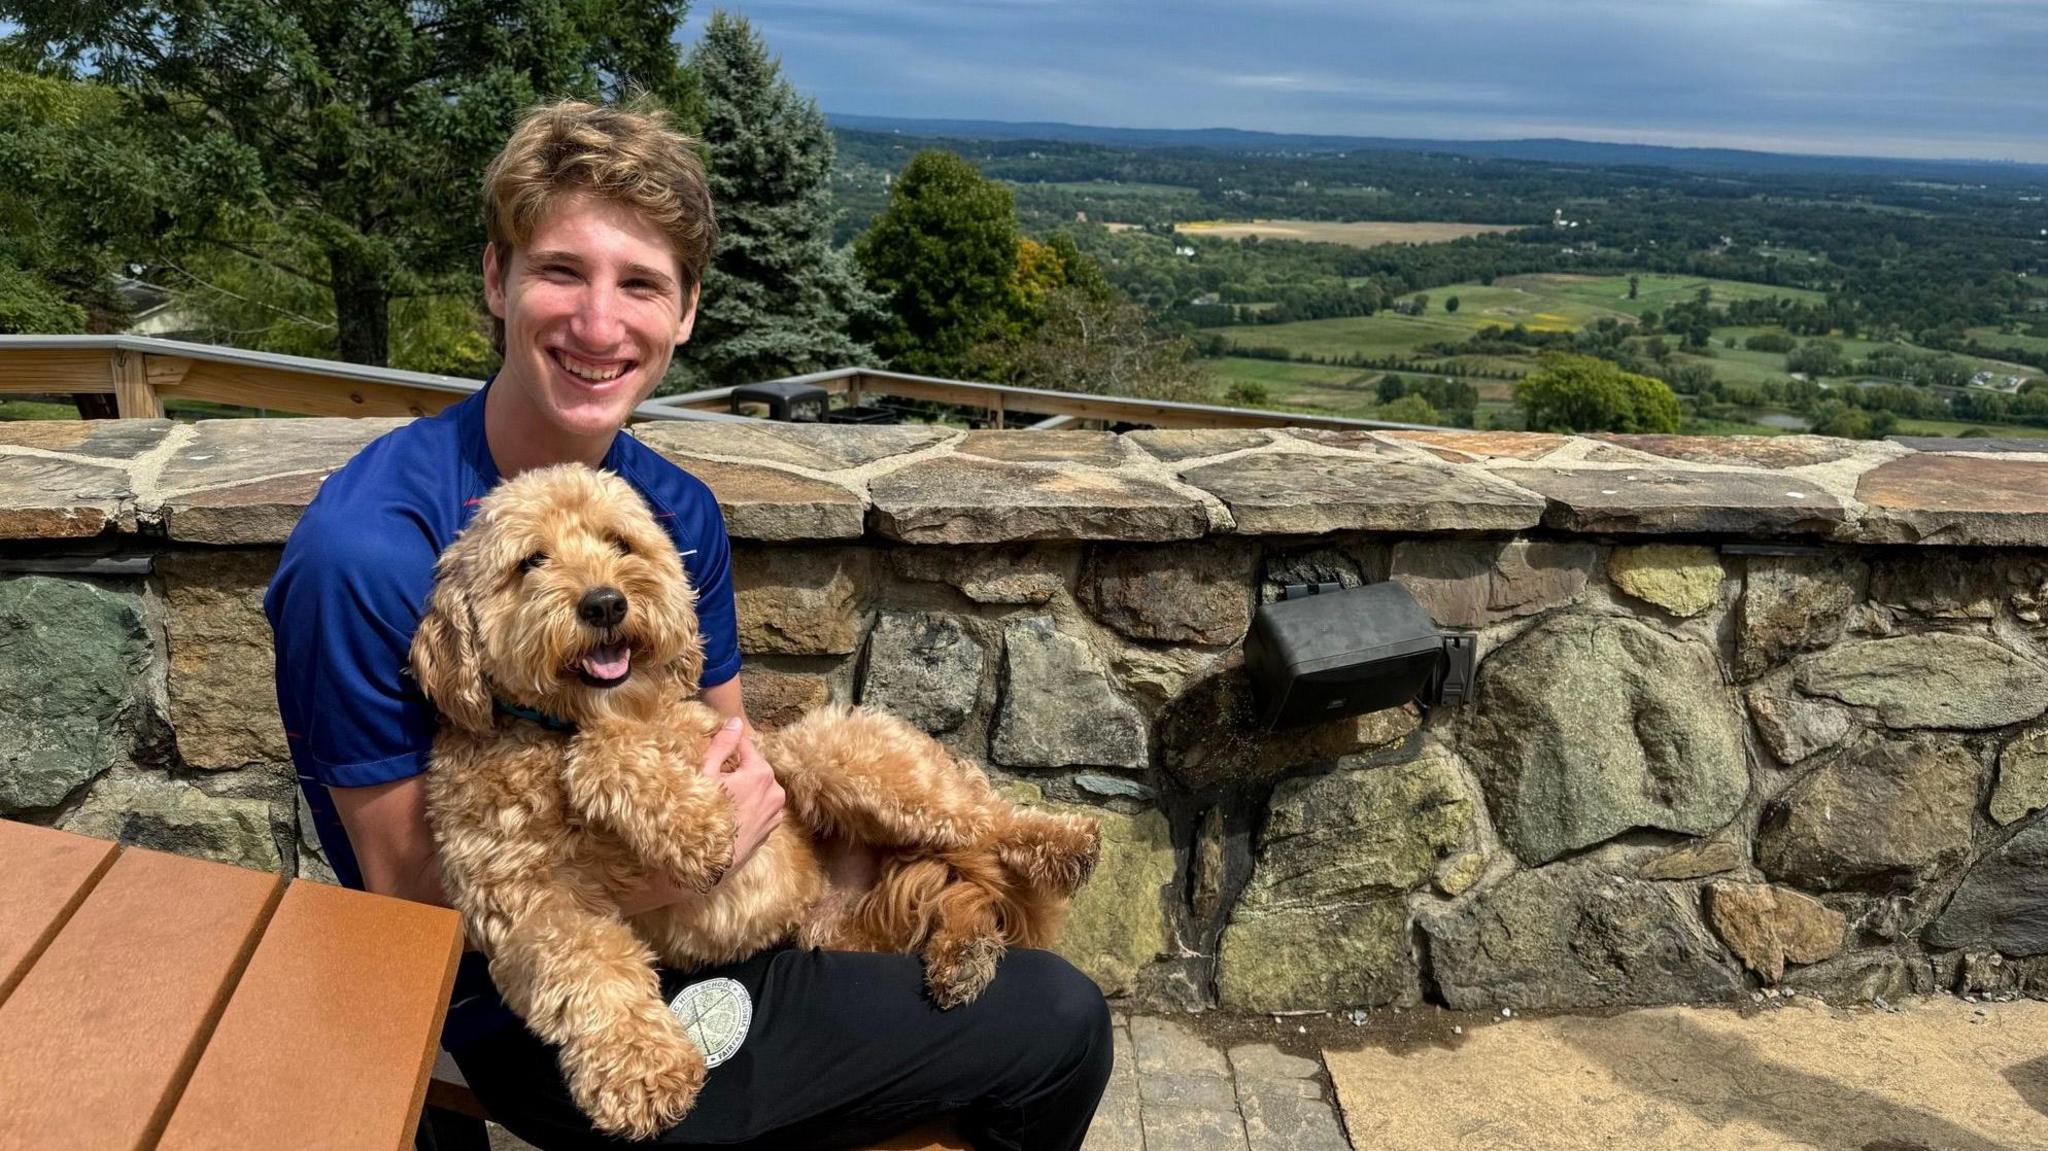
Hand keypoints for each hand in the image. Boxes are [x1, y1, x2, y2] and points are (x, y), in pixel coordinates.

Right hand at [700, 716, 782, 875]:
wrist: (706, 866)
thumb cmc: (701, 818)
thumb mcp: (705, 776)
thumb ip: (722, 746)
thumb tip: (736, 722)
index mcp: (760, 773)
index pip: (746, 745)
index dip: (728, 745)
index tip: (714, 750)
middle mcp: (774, 790)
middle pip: (754, 765)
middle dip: (736, 767)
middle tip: (713, 778)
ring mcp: (775, 811)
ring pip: (759, 786)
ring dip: (743, 786)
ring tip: (721, 796)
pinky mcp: (772, 827)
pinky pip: (761, 805)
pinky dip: (749, 803)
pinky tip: (730, 812)